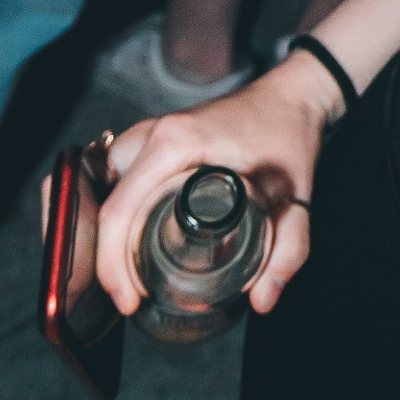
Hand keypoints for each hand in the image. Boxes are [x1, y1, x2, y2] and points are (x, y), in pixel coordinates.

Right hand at [91, 63, 336, 319]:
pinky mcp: (151, 138)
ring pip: (102, 193)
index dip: (114, 265)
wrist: (291, 97)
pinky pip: (117, 182)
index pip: (120, 211)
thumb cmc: (290, 139)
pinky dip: (115, 216)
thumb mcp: (296, 200)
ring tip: (125, 279)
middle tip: (128, 298)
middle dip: (105, 260)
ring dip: (104, 237)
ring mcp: (148, 132)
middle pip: (104, 205)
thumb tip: (263, 302)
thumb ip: (287, 252)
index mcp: (176, 143)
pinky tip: (127, 246)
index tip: (130, 301)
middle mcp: (153, 134)